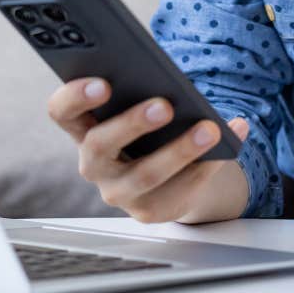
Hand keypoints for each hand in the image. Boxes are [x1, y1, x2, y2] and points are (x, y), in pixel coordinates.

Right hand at [47, 78, 252, 223]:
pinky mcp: (150, 211)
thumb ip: (141, 91)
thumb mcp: (140, 106)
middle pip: (99, 145)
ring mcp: (119, 192)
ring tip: (210, 128)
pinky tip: (232, 137)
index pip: (61, 112)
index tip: (103, 82)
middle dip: (132, 124)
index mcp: (83, 127)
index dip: (75, 97)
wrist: (170, 175)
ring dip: (180, 150)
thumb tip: (171, 81)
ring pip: (145, 175)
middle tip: (164, 105)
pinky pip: (179, 189)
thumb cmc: (151, 128)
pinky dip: (211, 163)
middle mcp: (93, 164)